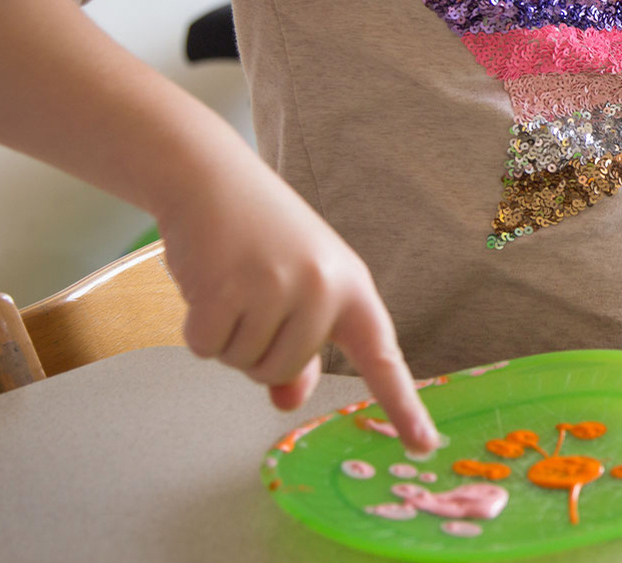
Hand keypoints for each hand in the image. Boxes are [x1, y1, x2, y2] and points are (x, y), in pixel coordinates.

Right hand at [156, 161, 440, 453]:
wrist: (211, 176)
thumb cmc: (258, 235)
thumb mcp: (296, 284)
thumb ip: (297, 348)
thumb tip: (289, 402)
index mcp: (351, 287)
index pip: (382, 355)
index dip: (402, 404)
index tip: (424, 446)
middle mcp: (323, 288)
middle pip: (283, 371)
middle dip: (255, 348)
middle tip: (249, 295)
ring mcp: (277, 287)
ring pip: (243, 365)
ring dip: (225, 335)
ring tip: (230, 283)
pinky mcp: (228, 288)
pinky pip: (206, 347)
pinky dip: (197, 327)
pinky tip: (205, 283)